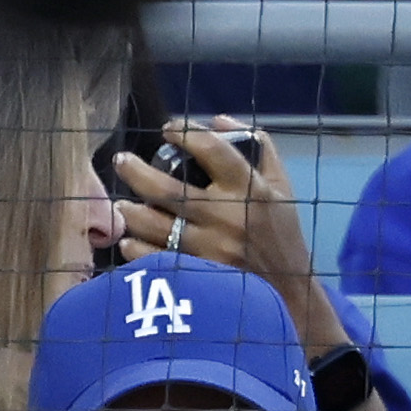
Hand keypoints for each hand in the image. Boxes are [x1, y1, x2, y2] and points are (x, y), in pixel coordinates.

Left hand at [110, 118, 321, 319]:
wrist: (289, 291)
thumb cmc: (281, 233)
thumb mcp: (281, 185)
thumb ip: (258, 147)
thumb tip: (218, 119)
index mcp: (250, 189)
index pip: (214, 149)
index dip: (187, 133)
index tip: (169, 128)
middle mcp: (227, 217)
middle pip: (170, 189)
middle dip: (137, 172)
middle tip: (121, 160)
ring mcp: (211, 249)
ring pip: (156, 226)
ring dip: (131, 213)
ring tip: (121, 205)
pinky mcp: (200, 276)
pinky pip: (157, 259)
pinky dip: (137, 250)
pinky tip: (128, 241)